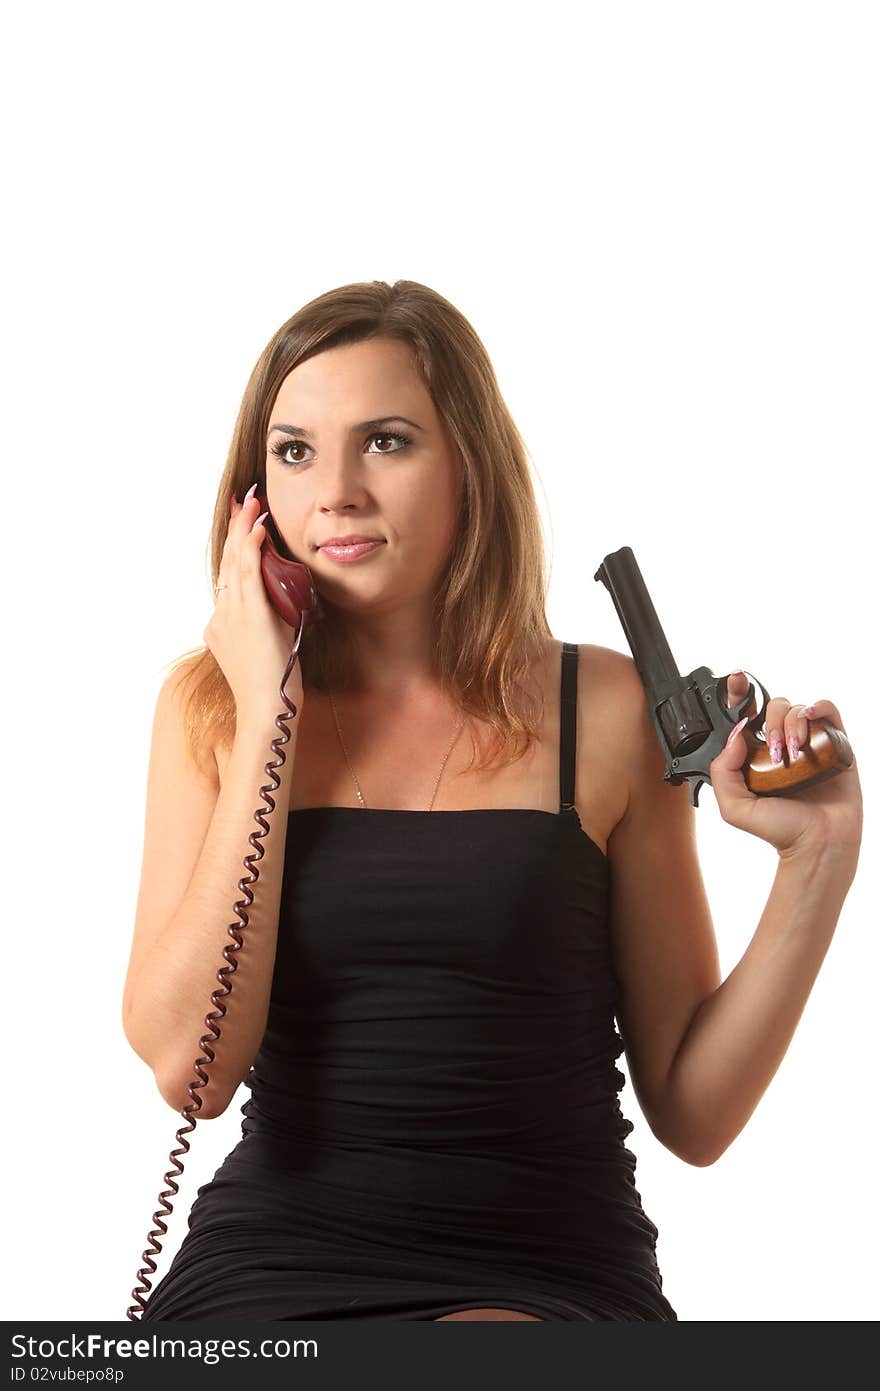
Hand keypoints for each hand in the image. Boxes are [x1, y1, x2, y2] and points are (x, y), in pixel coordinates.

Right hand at [203, 485, 303, 728]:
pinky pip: (247, 572)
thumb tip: (286, 608)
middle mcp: (221, 616)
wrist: (268, 712)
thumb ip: (272, 626)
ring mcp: (232, 615)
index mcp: (222, 625)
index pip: (228, 575)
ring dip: (245, 528)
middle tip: (243, 499)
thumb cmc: (275, 689)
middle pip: (227, 561)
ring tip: (252, 502)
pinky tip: (259, 528)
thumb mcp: (270, 651)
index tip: (241, 521)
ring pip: (235, 561)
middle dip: (235, 527)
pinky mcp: (249, 617)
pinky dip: (252, 546)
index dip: (234, 545)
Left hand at [709, 671, 861, 864]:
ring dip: (792, 724)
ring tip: (794, 753)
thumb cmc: (779, 829)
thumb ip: (722, 771)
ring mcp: (809, 741)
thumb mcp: (734, 807)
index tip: (735, 680)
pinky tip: (811, 721)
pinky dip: (818, 708)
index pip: (746, 713)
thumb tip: (735, 736)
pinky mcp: (836, 743)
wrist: (816, 845)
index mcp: (756, 752)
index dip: (739, 693)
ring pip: (798, 708)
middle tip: (774, 752)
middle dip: (770, 723)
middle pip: (773, 707)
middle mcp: (782, 742)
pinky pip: (828, 711)